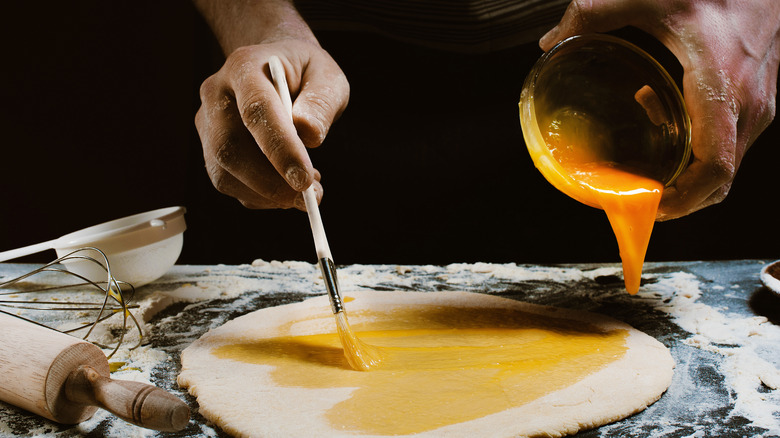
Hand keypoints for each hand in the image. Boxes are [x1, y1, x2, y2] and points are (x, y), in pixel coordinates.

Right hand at [194, 1, 348, 209]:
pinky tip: (286, 186)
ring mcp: (208, 123)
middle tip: (309, 195)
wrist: (279, 69)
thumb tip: (310, 136)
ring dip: (267, 193)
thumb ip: (321, 103)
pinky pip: (229, 183)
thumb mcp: (327, 77)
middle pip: (229, 147)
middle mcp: (217, 94)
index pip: (256, 110)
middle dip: (270, 182)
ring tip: (306, 189)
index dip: (280, 148)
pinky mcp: (210, 148)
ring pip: (224, 173)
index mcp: (245, 66)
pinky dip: (261, 196)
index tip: (304, 178)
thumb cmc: (305, 73)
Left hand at [540, 0, 779, 219]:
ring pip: (727, 167)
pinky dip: (697, 152)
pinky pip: (728, 146)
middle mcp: (747, 105)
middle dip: (680, 199)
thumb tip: (549, 39)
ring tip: (648, 160)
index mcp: (721, 86)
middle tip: (638, 200)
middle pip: (721, 180)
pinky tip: (664, 118)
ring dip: (686, 174)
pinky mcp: (755, 103)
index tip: (649, 206)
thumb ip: (594, 12)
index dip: (683, 199)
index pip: (715, 166)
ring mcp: (756, 107)